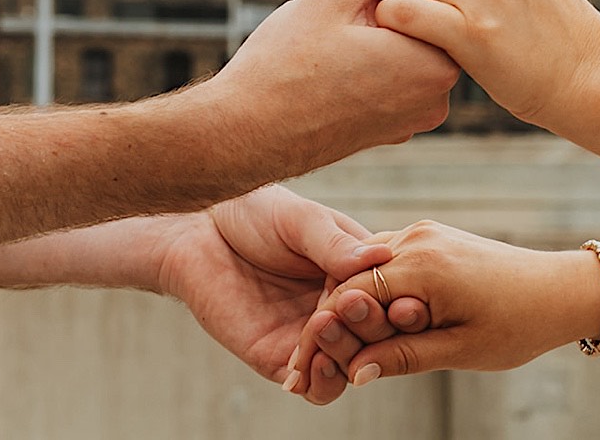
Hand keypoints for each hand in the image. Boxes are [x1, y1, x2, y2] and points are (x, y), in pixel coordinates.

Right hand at [148, 0, 460, 187]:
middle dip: (384, 0)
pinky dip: (369, 59)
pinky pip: (391, 76)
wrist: (240, 139)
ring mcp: (415, 116)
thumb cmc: (283, 70)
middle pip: (423, 18)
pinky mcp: (392, 129)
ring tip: (328, 42)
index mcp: (437, 61)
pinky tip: (329, 64)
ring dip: (374, 28)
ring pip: (404, 45)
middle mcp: (438, 95)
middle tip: (337, 14)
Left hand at [158, 186, 392, 404]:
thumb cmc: (254, 213)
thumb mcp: (300, 220)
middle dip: (372, 328)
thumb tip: (382, 256)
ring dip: (347, 355)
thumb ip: (335, 243)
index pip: (395, 297)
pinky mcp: (281, 358)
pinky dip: (323, 382)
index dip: (401, 302)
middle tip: (350, 308)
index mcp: (357, 271)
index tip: (400, 298)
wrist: (198, 232)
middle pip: (378, 336)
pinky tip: (314, 362)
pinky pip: (315, 387)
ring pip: (352, 366)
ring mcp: (313, 336)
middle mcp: (341, 308)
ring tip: (324, 328)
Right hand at [284, 221, 597, 392]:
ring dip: (347, 306)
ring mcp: (423, 233)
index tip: (302, 372)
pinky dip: (370, 291)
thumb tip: (353, 374)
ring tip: (334, 351)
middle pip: (347, 279)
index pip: (346, 298)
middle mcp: (416, 238)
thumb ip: (402, 357)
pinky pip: (384, 261)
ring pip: (363, 269)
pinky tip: (367, 324)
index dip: (321, 337)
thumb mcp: (459, 350)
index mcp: (421, 264)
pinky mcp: (430, 237)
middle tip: (309, 369)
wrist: (560, 289)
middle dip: (327, 322)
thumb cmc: (518, 324)